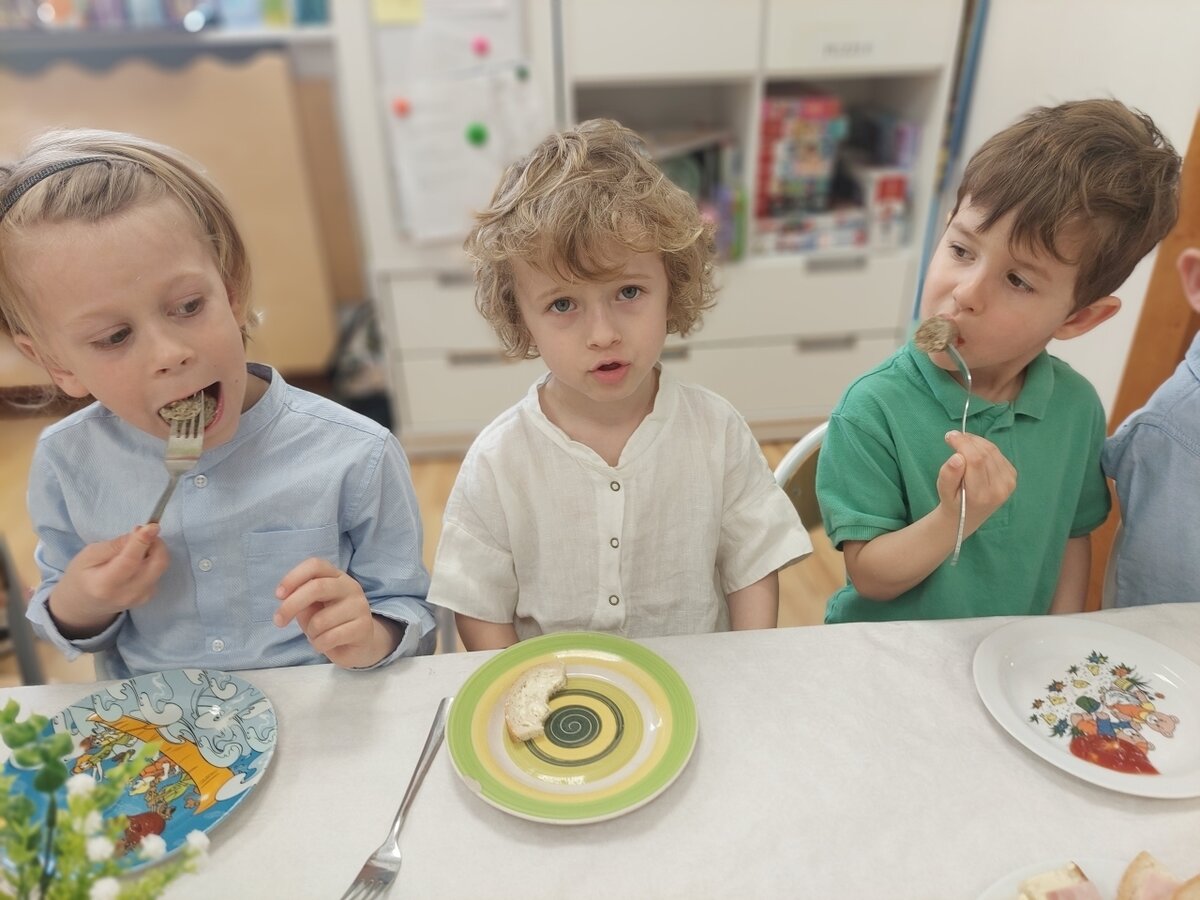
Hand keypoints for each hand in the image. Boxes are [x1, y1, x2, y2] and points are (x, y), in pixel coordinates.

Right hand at [49, 524, 168, 637]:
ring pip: (161, 567)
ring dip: (154, 551)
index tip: (152, 526)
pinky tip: (138, 561)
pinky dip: (153, 561)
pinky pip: (159, 573)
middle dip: (156, 543)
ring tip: (136, 547)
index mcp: (105, 584)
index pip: (130, 561)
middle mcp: (126, 594)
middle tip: (143, 532)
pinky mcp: (148, 597)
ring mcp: (140, 598)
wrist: (84, 604)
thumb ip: (114, 545)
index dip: (143, 541)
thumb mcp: (89, 554)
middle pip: (157, 564)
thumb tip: (140, 533)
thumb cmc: (83, 575)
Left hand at [273, 558, 399, 667]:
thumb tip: (286, 599)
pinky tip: (325, 644)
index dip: (293, 577)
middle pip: (317, 587)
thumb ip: (300, 599)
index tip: (278, 595)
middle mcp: (350, 586)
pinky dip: (319, 645)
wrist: (359, 644)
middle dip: (291, 605)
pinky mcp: (364, 627)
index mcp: (336, 576)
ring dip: (311, 633)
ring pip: (320, 620)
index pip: (315, 565)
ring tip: (318, 635)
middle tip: (278, 621)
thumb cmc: (330, 623)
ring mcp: (360, 606)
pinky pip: (329, 638)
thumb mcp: (312, 607)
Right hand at [938, 430, 1016, 537]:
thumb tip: (957, 457)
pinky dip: (984, 447)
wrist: (968, 516)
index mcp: (981, 495)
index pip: (976, 460)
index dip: (963, 443)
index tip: (949, 436)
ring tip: (961, 443)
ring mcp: (1008, 483)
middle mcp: (999, 489)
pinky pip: (997, 453)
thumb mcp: (943, 491)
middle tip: (952, 437)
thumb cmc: (953, 502)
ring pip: (993, 450)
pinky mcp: (1011, 476)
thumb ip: (948, 475)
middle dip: (968, 440)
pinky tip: (973, 451)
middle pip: (985, 453)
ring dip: (976, 442)